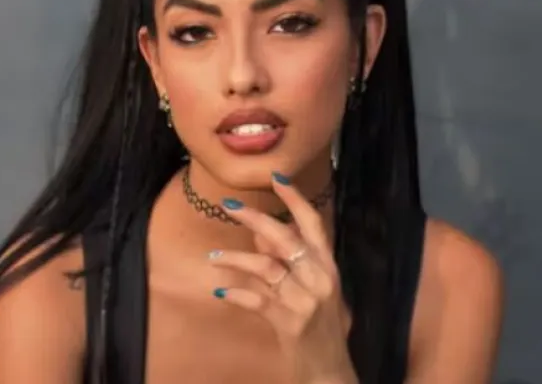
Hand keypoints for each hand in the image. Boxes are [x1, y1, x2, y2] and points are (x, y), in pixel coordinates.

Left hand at [208, 172, 357, 383]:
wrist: (328, 371)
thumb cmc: (318, 326)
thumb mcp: (310, 289)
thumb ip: (287, 262)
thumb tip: (260, 236)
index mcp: (328, 267)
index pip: (314, 224)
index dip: (295, 199)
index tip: (276, 178)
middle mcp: (320, 279)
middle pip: (285, 238)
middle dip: (255, 219)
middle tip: (229, 207)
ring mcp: (305, 300)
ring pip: (265, 267)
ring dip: (235, 259)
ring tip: (213, 259)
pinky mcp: (289, 322)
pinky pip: (255, 300)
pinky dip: (235, 294)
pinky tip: (219, 292)